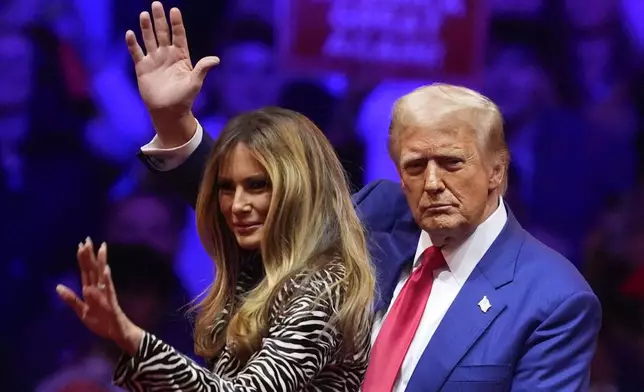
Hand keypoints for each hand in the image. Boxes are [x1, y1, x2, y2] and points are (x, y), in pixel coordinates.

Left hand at [56, 238, 142, 355]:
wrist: (116, 333)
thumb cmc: (101, 322)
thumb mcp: (81, 311)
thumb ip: (71, 299)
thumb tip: (57, 287)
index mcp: (91, 290)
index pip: (86, 271)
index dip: (83, 258)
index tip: (81, 245)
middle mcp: (99, 288)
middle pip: (94, 268)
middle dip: (90, 254)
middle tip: (88, 239)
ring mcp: (106, 293)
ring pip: (102, 274)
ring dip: (101, 261)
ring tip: (101, 248)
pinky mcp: (112, 301)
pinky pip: (109, 288)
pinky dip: (107, 279)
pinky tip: (106, 270)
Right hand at [126, 1, 218, 146]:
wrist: (168, 112)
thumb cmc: (184, 98)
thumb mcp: (195, 82)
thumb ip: (202, 69)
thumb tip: (215, 60)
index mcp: (180, 56)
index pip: (178, 35)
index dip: (176, 23)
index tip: (174, 10)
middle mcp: (166, 55)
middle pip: (162, 33)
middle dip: (160, 19)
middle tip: (156, 4)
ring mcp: (154, 60)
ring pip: (149, 39)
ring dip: (146, 28)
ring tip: (144, 14)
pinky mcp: (142, 68)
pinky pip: (136, 53)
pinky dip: (133, 44)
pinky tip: (130, 33)